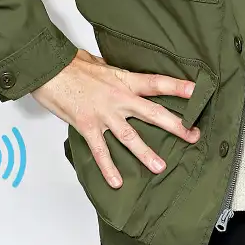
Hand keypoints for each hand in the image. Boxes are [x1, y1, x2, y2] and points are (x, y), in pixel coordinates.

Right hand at [32, 49, 199, 188]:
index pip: (156, 83)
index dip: (178, 87)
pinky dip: (108, 168)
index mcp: (123, 80)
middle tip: (193, 136)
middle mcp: (118, 98)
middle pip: (153, 113)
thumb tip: (121, 74)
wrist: (46, 68)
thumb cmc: (69, 64)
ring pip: (129, 136)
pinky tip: (116, 182)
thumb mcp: (98, 63)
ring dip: (146, 153)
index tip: (197, 92)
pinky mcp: (86, 126)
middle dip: (176, 126)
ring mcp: (103, 114)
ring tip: (160, 167)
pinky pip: (100, 150)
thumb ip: (114, 73)